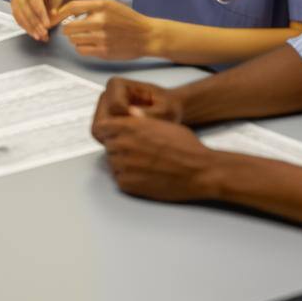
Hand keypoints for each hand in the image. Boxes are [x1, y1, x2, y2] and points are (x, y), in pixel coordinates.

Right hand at [11, 0, 64, 41]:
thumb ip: (53, 0)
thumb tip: (53, 8)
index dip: (40, 12)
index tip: (47, 23)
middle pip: (25, 8)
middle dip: (35, 22)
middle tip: (44, 32)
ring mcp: (15, 0)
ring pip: (20, 16)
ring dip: (31, 28)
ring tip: (41, 36)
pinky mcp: (14, 10)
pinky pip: (19, 21)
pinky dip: (28, 29)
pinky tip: (36, 34)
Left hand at [56, 0, 159, 60]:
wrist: (148, 36)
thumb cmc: (128, 19)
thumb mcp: (111, 5)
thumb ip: (91, 7)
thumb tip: (67, 12)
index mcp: (102, 6)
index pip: (72, 7)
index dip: (59, 13)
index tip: (54, 17)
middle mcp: (101, 20)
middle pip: (68, 27)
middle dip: (67, 29)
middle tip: (71, 30)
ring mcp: (102, 37)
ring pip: (73, 39)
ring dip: (74, 39)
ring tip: (82, 37)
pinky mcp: (104, 51)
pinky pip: (81, 50)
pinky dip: (81, 48)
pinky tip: (87, 45)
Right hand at [92, 78, 183, 139]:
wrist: (168, 109)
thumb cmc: (168, 106)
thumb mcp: (166, 110)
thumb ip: (151, 114)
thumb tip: (135, 116)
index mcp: (116, 85)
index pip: (115, 107)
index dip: (130, 120)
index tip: (146, 123)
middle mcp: (105, 95)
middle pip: (101, 121)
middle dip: (119, 133)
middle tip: (139, 137)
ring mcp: (103, 109)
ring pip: (99, 131)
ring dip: (116, 139)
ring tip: (137, 140)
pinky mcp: (105, 121)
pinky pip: (103, 136)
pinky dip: (117, 142)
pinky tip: (133, 142)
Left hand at [93, 117, 216, 202]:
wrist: (201, 171)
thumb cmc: (185, 146)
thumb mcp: (159, 122)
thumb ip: (138, 120)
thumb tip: (127, 116)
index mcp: (128, 126)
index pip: (101, 128)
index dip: (109, 132)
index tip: (115, 136)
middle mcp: (123, 144)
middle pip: (108, 146)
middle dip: (119, 148)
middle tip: (137, 153)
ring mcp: (124, 165)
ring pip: (113, 163)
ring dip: (123, 164)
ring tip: (144, 165)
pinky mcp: (128, 184)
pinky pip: (119, 180)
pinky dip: (128, 180)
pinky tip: (145, 177)